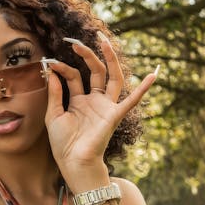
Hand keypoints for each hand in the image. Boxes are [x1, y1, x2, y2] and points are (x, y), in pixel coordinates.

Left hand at [45, 34, 157, 187]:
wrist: (73, 162)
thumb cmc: (63, 143)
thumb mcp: (54, 115)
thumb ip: (55, 93)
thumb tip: (52, 71)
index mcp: (79, 100)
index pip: (74, 76)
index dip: (62, 68)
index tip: (50, 63)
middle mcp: (95, 101)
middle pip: (95, 71)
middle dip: (88, 55)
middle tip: (77, 42)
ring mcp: (106, 106)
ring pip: (112, 78)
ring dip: (110, 60)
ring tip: (104, 41)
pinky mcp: (114, 115)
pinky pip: (131, 100)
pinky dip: (143, 89)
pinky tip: (153, 75)